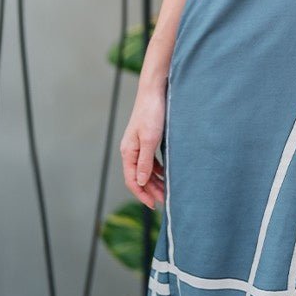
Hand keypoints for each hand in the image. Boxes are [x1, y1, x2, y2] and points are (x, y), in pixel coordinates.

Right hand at [120, 86, 165, 209]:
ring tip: (167, 190)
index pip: (132, 180)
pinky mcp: (147, 139)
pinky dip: (157, 169)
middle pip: (139, 177)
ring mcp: (139, 145)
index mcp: (128, 152)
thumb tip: (140, 182)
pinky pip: (150, 160)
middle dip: (150, 190)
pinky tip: (166, 173)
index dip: (142, 194)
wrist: (154, 91)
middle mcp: (131, 150)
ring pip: (145, 169)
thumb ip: (145, 162)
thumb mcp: (150, 139)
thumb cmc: (152, 113)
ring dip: (155, 181)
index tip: (154, 204)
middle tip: (165, 200)